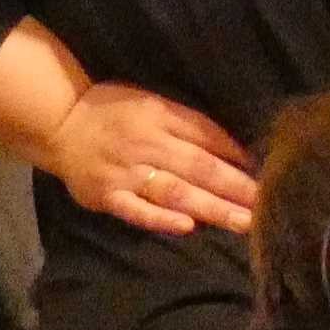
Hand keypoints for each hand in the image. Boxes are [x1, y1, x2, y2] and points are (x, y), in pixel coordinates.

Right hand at [43, 84, 256, 236]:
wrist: (61, 124)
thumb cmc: (114, 112)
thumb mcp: (154, 103)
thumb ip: (191, 125)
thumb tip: (236, 151)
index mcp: (160, 117)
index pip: (206, 137)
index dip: (238, 157)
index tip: (268, 176)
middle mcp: (147, 145)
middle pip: (199, 168)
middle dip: (236, 189)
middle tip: (267, 206)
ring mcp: (127, 173)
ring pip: (175, 192)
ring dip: (212, 208)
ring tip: (243, 222)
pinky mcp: (108, 197)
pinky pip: (136, 210)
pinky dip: (161, 219)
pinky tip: (187, 226)